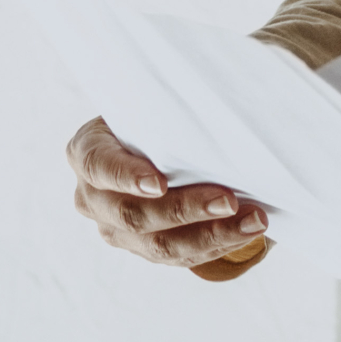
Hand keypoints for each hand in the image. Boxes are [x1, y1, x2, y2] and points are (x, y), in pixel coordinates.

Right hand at [67, 116, 270, 280]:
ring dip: (211, 235)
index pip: (100, 166)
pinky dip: (214, 245)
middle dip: (186, 210)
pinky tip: (245, 233)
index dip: (127, 177)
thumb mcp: (149, 97)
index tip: (160, 182)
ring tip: (253, 221)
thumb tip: (218, 84)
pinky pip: (177, 256)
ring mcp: (114, 229)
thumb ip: (168, 99)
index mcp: (87, 152)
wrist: (150, 137)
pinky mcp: (140, 249)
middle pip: (135, 215)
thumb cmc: (154, 109)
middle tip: (230, 201)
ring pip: (159, 245)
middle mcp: (92, 197)